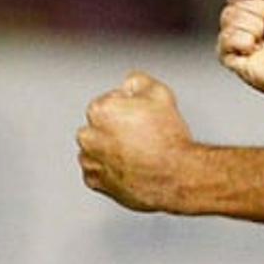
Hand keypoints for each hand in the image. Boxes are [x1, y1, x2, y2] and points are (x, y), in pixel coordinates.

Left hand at [76, 72, 194, 211]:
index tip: (141, 116)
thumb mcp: (160, 93)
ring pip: (96, 149)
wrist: (175, 176)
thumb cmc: (167, 140)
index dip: (128, 107)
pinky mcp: (96, 182)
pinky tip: (130, 166)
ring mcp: (91, 161)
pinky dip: (110, 170)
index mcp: (100, 111)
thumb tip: (130, 84)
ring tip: (137, 152)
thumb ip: (138, 81)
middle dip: (115, 128)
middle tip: (141, 134)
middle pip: (99, 125)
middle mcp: (89, 136)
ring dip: (110, 149)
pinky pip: (98, 172)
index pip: (108, 101)